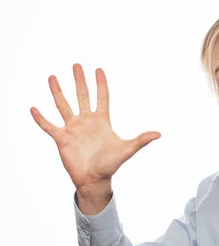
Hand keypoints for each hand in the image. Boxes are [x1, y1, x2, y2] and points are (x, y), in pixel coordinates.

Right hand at [31, 64, 160, 189]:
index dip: (101, 84)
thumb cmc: (110, 165)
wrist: (94, 180)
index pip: (102, 97)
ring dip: (58, 92)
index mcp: (102, 121)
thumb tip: (159, 134)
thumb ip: (141, 140)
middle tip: (76, 65)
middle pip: (82, 96)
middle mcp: (86, 121)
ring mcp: (73, 129)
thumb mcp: (127, 150)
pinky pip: (49, 126)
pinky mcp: (61, 139)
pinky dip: (41, 118)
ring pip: (63, 106)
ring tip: (52, 77)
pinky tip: (33, 108)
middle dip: (80, 81)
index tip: (98, 69)